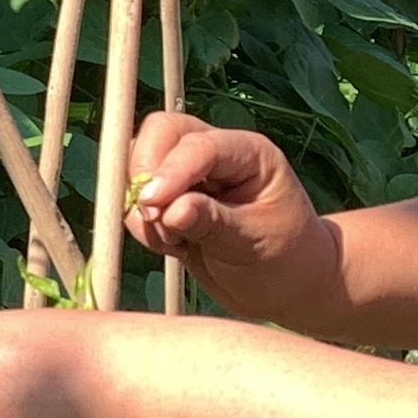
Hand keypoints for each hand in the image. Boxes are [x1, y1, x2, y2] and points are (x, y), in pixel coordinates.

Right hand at [120, 112, 337, 319]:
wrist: (284, 285)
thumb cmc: (284, 260)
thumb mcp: (255, 244)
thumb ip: (213, 224)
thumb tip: (170, 211)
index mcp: (248, 154)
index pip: (200, 145)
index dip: (171, 170)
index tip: (152, 205)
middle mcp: (215, 152)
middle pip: (161, 131)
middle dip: (145, 173)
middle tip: (155, 221)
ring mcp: (188, 170)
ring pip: (139, 157)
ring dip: (138, 200)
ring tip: (170, 242)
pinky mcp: (168, 195)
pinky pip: (133, 192)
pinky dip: (138, 219)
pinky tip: (169, 245)